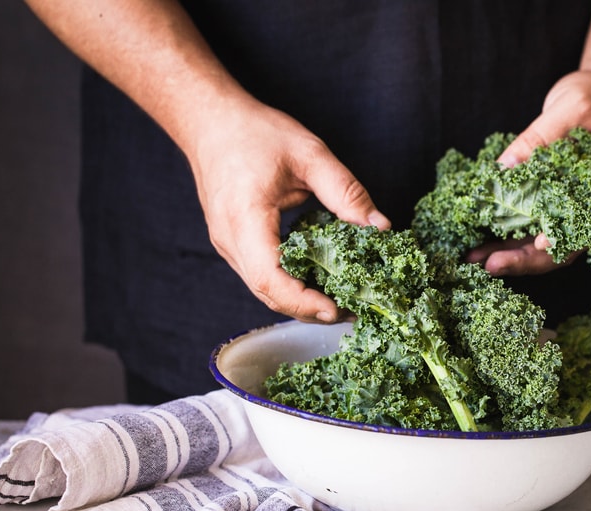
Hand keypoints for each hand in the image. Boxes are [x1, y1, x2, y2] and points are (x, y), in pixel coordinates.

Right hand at [189, 99, 389, 322]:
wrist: (209, 122)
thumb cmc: (254, 132)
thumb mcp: (309, 154)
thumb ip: (346, 192)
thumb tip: (380, 227)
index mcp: (245, 218)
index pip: (270, 277)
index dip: (302, 301)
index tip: (336, 309)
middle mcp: (229, 240)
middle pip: (268, 293)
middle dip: (309, 309)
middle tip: (352, 309)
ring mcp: (227, 245)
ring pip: (263, 289)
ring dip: (300, 301)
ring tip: (341, 300)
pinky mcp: (232, 245)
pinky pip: (261, 275)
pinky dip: (289, 285)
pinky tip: (318, 280)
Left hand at [472, 68, 590, 275]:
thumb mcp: (572, 107)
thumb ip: (540, 137)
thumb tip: (504, 167)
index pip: (584, 227)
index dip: (560, 242)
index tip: (534, 244)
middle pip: (561, 246)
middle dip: (524, 259)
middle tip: (489, 265)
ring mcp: (572, 204)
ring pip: (542, 241)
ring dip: (510, 252)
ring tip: (476, 258)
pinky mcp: (554, 197)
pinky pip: (531, 222)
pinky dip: (507, 233)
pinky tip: (483, 241)